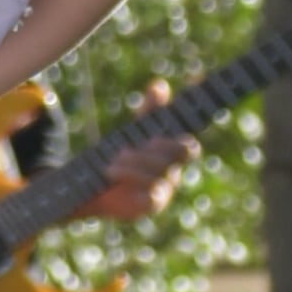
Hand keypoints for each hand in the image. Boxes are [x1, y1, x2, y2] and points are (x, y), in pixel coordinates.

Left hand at [86, 81, 193, 229]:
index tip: (190, 105)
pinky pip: (152, 195)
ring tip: (111, 165)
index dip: (192, 124)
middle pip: (179, 153)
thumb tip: (160, 85)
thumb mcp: (135, 131)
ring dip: (135, 165)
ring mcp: (164, 190)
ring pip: (161, 173)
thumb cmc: (123, 156)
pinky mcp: (150, 206)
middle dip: (155, 147)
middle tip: (126, 149)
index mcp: (172, 155)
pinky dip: (133, 181)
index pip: (189, 141)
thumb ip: (149, 111)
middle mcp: (173, 172)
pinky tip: (113, 174)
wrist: (98, 186)